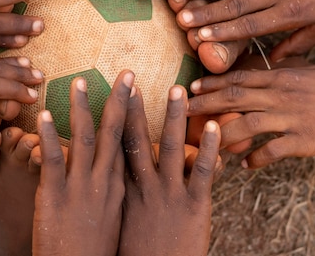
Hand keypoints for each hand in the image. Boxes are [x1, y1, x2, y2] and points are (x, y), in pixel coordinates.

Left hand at [32, 71, 133, 255]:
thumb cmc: (101, 253)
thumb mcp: (118, 219)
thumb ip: (116, 189)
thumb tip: (118, 169)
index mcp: (122, 186)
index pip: (130, 141)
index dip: (133, 113)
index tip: (135, 89)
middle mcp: (106, 182)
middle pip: (115, 134)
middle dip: (121, 101)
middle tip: (127, 72)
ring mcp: (81, 188)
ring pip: (84, 139)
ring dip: (82, 108)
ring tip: (79, 80)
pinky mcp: (55, 197)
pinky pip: (52, 160)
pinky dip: (48, 135)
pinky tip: (42, 113)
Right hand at [119, 85, 219, 255]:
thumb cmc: (124, 255)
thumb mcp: (111, 222)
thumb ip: (110, 193)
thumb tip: (100, 171)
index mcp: (117, 190)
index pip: (110, 145)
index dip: (108, 116)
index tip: (104, 91)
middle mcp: (140, 186)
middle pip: (133, 138)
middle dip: (131, 105)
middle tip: (129, 75)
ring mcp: (168, 194)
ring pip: (170, 147)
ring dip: (174, 116)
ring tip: (177, 88)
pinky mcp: (194, 207)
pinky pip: (203, 172)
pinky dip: (209, 148)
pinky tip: (214, 125)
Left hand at [188, 67, 314, 168]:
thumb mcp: (310, 72)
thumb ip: (283, 75)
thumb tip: (261, 77)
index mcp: (283, 76)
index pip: (240, 78)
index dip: (213, 84)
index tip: (192, 88)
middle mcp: (283, 94)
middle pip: (235, 97)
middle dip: (205, 103)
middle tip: (183, 109)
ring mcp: (293, 117)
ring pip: (246, 124)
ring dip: (222, 133)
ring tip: (207, 143)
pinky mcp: (305, 140)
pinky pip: (272, 151)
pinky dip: (256, 158)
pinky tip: (245, 164)